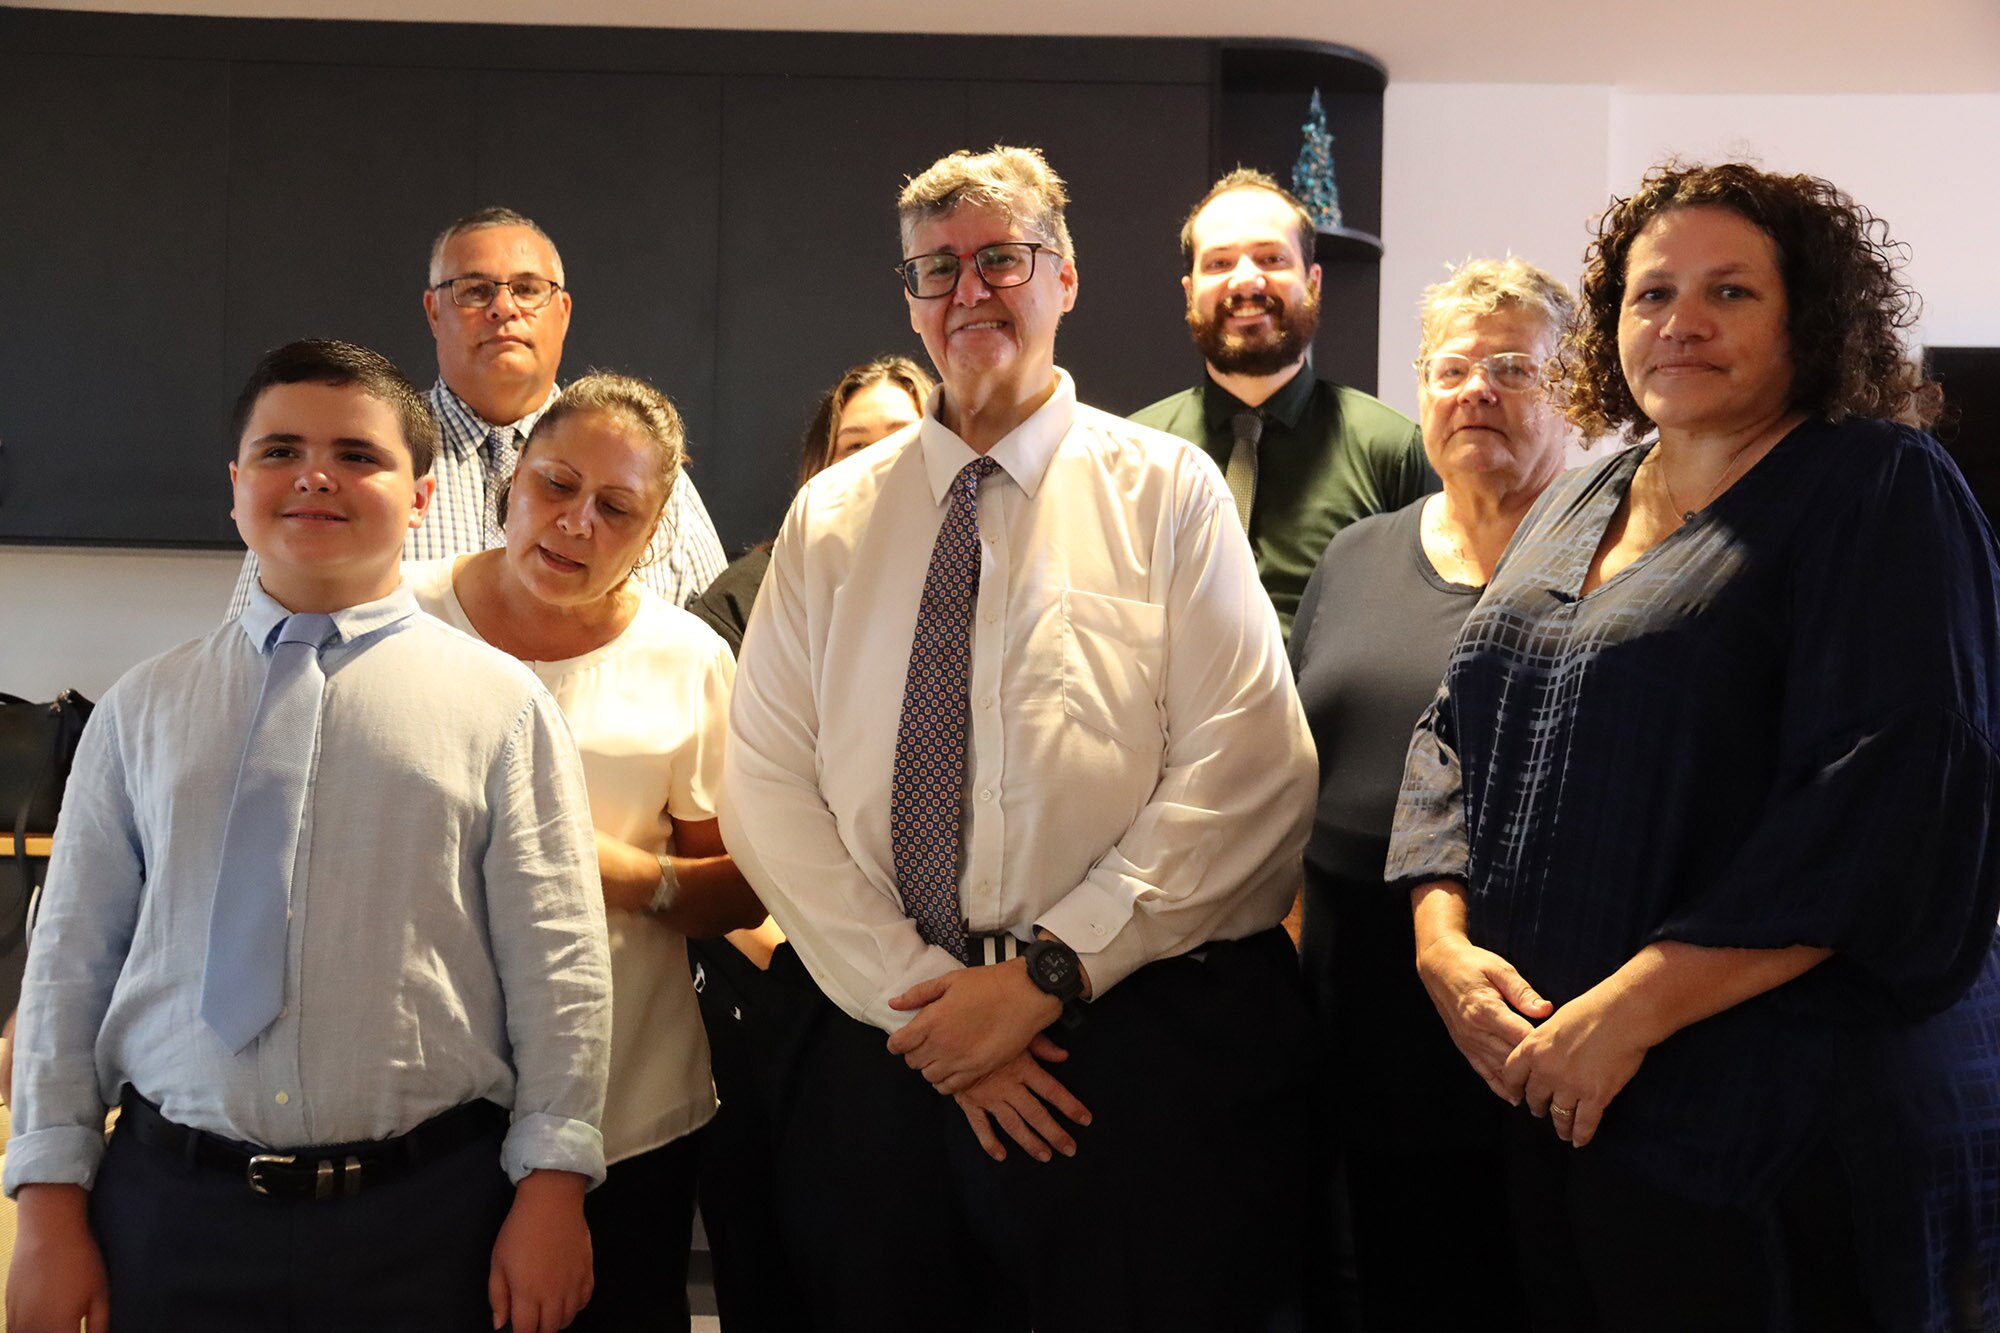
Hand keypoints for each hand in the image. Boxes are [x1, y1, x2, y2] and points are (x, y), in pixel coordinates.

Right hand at [8, 1183, 109, 1331]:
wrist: (48, 1232)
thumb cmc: (79, 1261)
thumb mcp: (100, 1294)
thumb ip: (98, 1325)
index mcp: (59, 1329)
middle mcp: (34, 1329)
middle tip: (73, 1327)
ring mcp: (17, 1319)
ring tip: (59, 1323)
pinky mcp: (9, 1308)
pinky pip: (13, 1330)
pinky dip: (26, 1330)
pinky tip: (42, 1323)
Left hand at [489, 1170, 592, 1332]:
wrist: (551, 1201)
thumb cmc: (522, 1228)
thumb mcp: (497, 1262)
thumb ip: (498, 1297)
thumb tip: (499, 1322)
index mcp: (527, 1293)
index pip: (526, 1331)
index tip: (518, 1327)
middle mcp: (553, 1293)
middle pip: (548, 1328)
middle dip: (537, 1328)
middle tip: (530, 1317)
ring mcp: (573, 1283)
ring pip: (568, 1318)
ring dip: (556, 1319)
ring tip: (546, 1309)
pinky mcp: (587, 1271)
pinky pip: (585, 1300)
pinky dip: (575, 1305)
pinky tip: (565, 1297)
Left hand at [886, 961, 1060, 1094]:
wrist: (1025, 994)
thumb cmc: (989, 984)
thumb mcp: (950, 980)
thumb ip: (919, 994)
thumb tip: (894, 1004)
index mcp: (931, 1020)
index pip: (898, 1044)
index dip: (897, 1042)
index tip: (903, 1039)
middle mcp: (941, 1044)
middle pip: (912, 1062)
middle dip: (914, 1053)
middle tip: (926, 1044)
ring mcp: (959, 1060)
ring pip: (929, 1077)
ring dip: (931, 1068)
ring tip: (941, 1056)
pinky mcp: (977, 1070)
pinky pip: (950, 1088)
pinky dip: (946, 1082)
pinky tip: (952, 1070)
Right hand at [953, 1037, 1091, 1163]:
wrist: (949, 1034)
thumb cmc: (987, 1028)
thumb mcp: (1017, 1031)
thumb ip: (1041, 1045)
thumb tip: (1064, 1056)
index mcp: (1022, 1067)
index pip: (1052, 1090)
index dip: (1070, 1106)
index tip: (1085, 1119)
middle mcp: (1008, 1086)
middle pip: (1036, 1114)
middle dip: (1054, 1133)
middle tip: (1069, 1149)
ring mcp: (988, 1097)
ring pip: (1013, 1124)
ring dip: (1030, 1142)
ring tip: (1045, 1156)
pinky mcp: (969, 1102)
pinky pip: (980, 1126)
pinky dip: (989, 1142)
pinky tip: (1001, 1155)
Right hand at [1414, 931, 1552, 1099]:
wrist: (1438, 966)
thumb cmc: (1472, 963)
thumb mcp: (1500, 969)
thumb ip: (1523, 992)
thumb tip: (1546, 1010)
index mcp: (1486, 1010)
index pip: (1521, 1037)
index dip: (1542, 1048)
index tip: (1564, 1056)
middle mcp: (1475, 1030)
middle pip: (1511, 1058)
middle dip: (1535, 1071)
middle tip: (1562, 1083)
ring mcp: (1468, 1041)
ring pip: (1498, 1069)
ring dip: (1519, 1084)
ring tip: (1544, 1098)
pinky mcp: (1464, 1046)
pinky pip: (1482, 1071)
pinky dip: (1498, 1086)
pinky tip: (1513, 1097)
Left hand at [1499, 986, 1649, 1147]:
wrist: (1620, 1015)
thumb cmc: (1590, 1011)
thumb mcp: (1553, 1022)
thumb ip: (1544, 1042)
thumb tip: (1543, 1053)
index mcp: (1533, 1048)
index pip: (1512, 1076)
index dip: (1513, 1088)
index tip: (1516, 1096)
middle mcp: (1546, 1071)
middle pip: (1535, 1098)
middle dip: (1537, 1107)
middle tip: (1540, 1111)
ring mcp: (1570, 1086)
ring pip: (1559, 1115)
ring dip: (1560, 1126)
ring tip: (1561, 1131)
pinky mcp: (1595, 1097)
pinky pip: (1584, 1124)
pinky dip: (1581, 1135)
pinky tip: (1579, 1141)